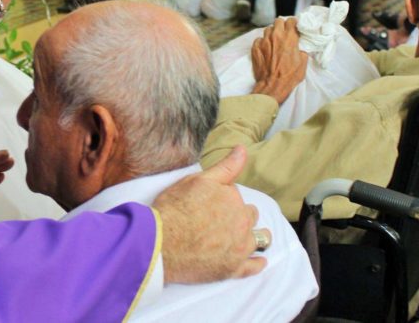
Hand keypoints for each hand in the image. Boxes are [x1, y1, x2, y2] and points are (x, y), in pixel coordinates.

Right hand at [154, 146, 267, 282]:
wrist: (161, 243)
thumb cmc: (175, 209)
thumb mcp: (198, 180)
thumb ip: (226, 167)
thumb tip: (243, 149)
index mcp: (234, 199)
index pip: (236, 196)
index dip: (223, 198)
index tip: (210, 203)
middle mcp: (242, 223)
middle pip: (249, 216)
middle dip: (239, 216)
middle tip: (221, 220)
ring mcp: (239, 248)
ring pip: (257, 239)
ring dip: (253, 236)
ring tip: (243, 237)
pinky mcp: (233, 269)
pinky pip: (254, 267)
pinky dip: (257, 263)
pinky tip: (258, 260)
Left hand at [250, 18, 307, 104]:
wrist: (272, 85)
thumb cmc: (289, 76)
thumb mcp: (303, 63)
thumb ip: (301, 51)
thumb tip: (299, 48)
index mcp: (289, 38)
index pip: (291, 20)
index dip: (293, 23)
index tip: (294, 27)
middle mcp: (276, 36)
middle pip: (278, 21)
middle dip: (282, 25)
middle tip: (284, 33)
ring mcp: (264, 41)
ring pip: (268, 29)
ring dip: (272, 33)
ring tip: (275, 41)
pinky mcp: (255, 48)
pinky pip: (259, 39)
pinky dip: (262, 42)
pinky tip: (266, 49)